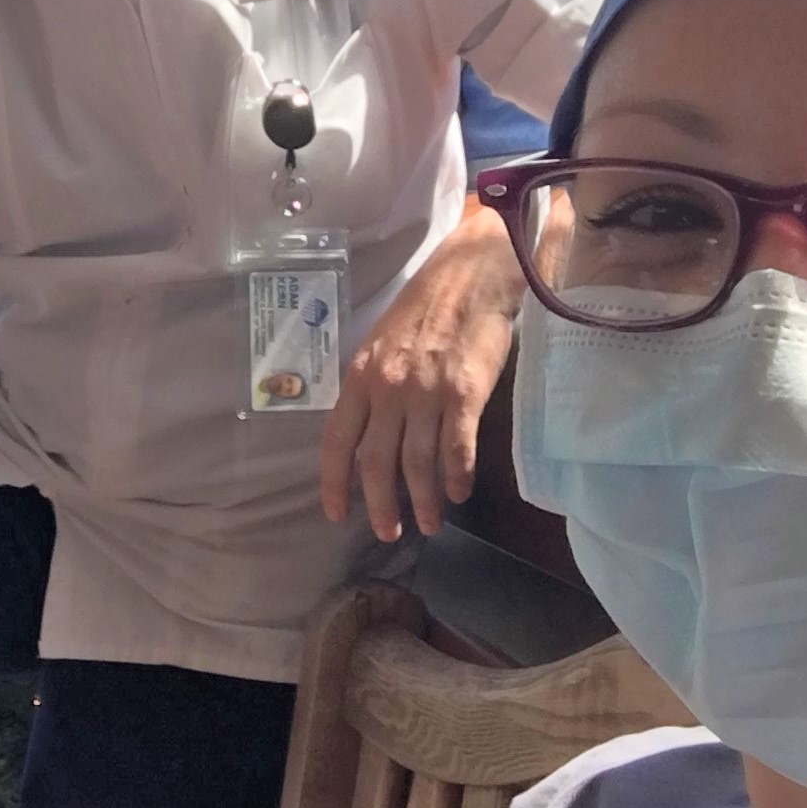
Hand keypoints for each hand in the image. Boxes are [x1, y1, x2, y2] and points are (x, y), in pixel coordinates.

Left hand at [321, 199, 524, 543]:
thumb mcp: (381, 344)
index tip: (337, 514)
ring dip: (423, 501)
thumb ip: (371, 387)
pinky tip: (459, 493)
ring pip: (417, 464)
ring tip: (430, 523)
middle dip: (381, 505)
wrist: (472, 275)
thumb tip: (369, 433)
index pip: (337, 442)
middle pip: (376, 462)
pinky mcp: (465, 392)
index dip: (335, 483)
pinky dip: (457, 477)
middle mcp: (387, 388)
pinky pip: (456, 449)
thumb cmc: (425, 308)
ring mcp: (426, 392)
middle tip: (390, 532)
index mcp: (360, 376)